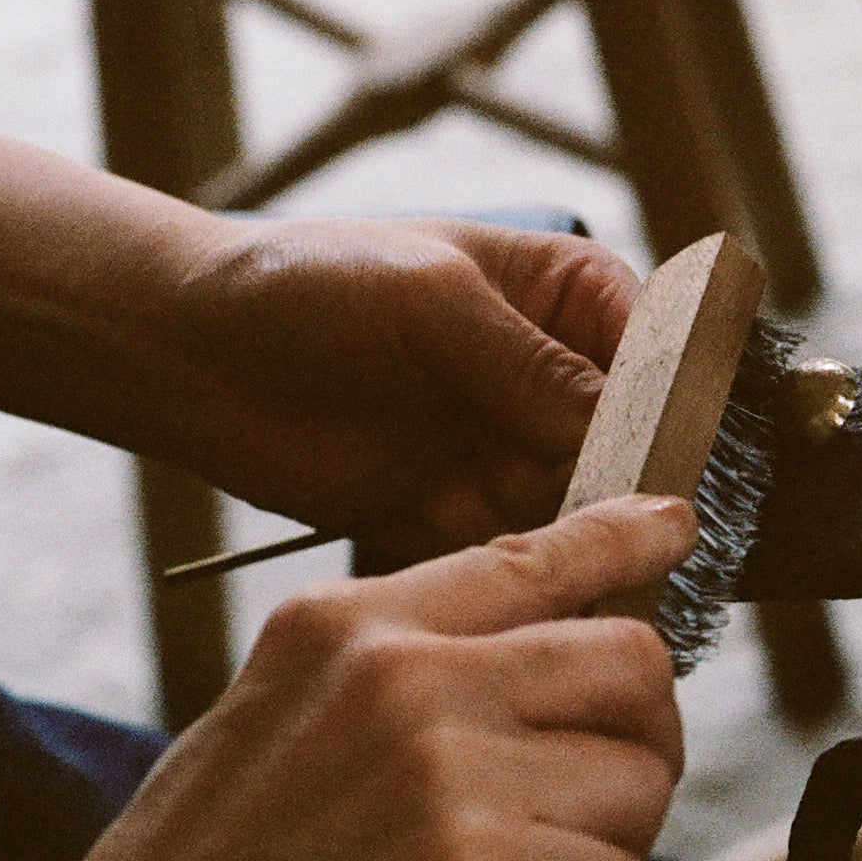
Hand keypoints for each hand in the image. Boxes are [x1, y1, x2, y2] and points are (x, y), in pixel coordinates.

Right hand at [0, 496, 693, 860]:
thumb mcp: (267, 730)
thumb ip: (392, 681)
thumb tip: (540, 661)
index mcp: (343, 627)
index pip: (532, 554)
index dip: (625, 538)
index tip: (674, 525)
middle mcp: (403, 677)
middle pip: (632, 664)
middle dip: (637, 747)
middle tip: (586, 822)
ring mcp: (445, 771)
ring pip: (641, 785)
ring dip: (607, 859)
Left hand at [158, 217, 641, 566]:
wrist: (187, 351)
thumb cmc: (306, 285)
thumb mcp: (430, 301)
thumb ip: (530, 365)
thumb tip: (622, 428)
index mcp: (567, 296)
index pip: (661, 349)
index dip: (675, 401)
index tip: (672, 452)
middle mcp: (554, 376)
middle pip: (634, 442)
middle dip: (627, 482)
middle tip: (626, 522)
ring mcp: (511, 446)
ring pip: (584, 505)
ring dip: (571, 531)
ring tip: (564, 555)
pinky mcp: (465, 509)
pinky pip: (519, 551)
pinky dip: (515, 568)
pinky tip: (506, 574)